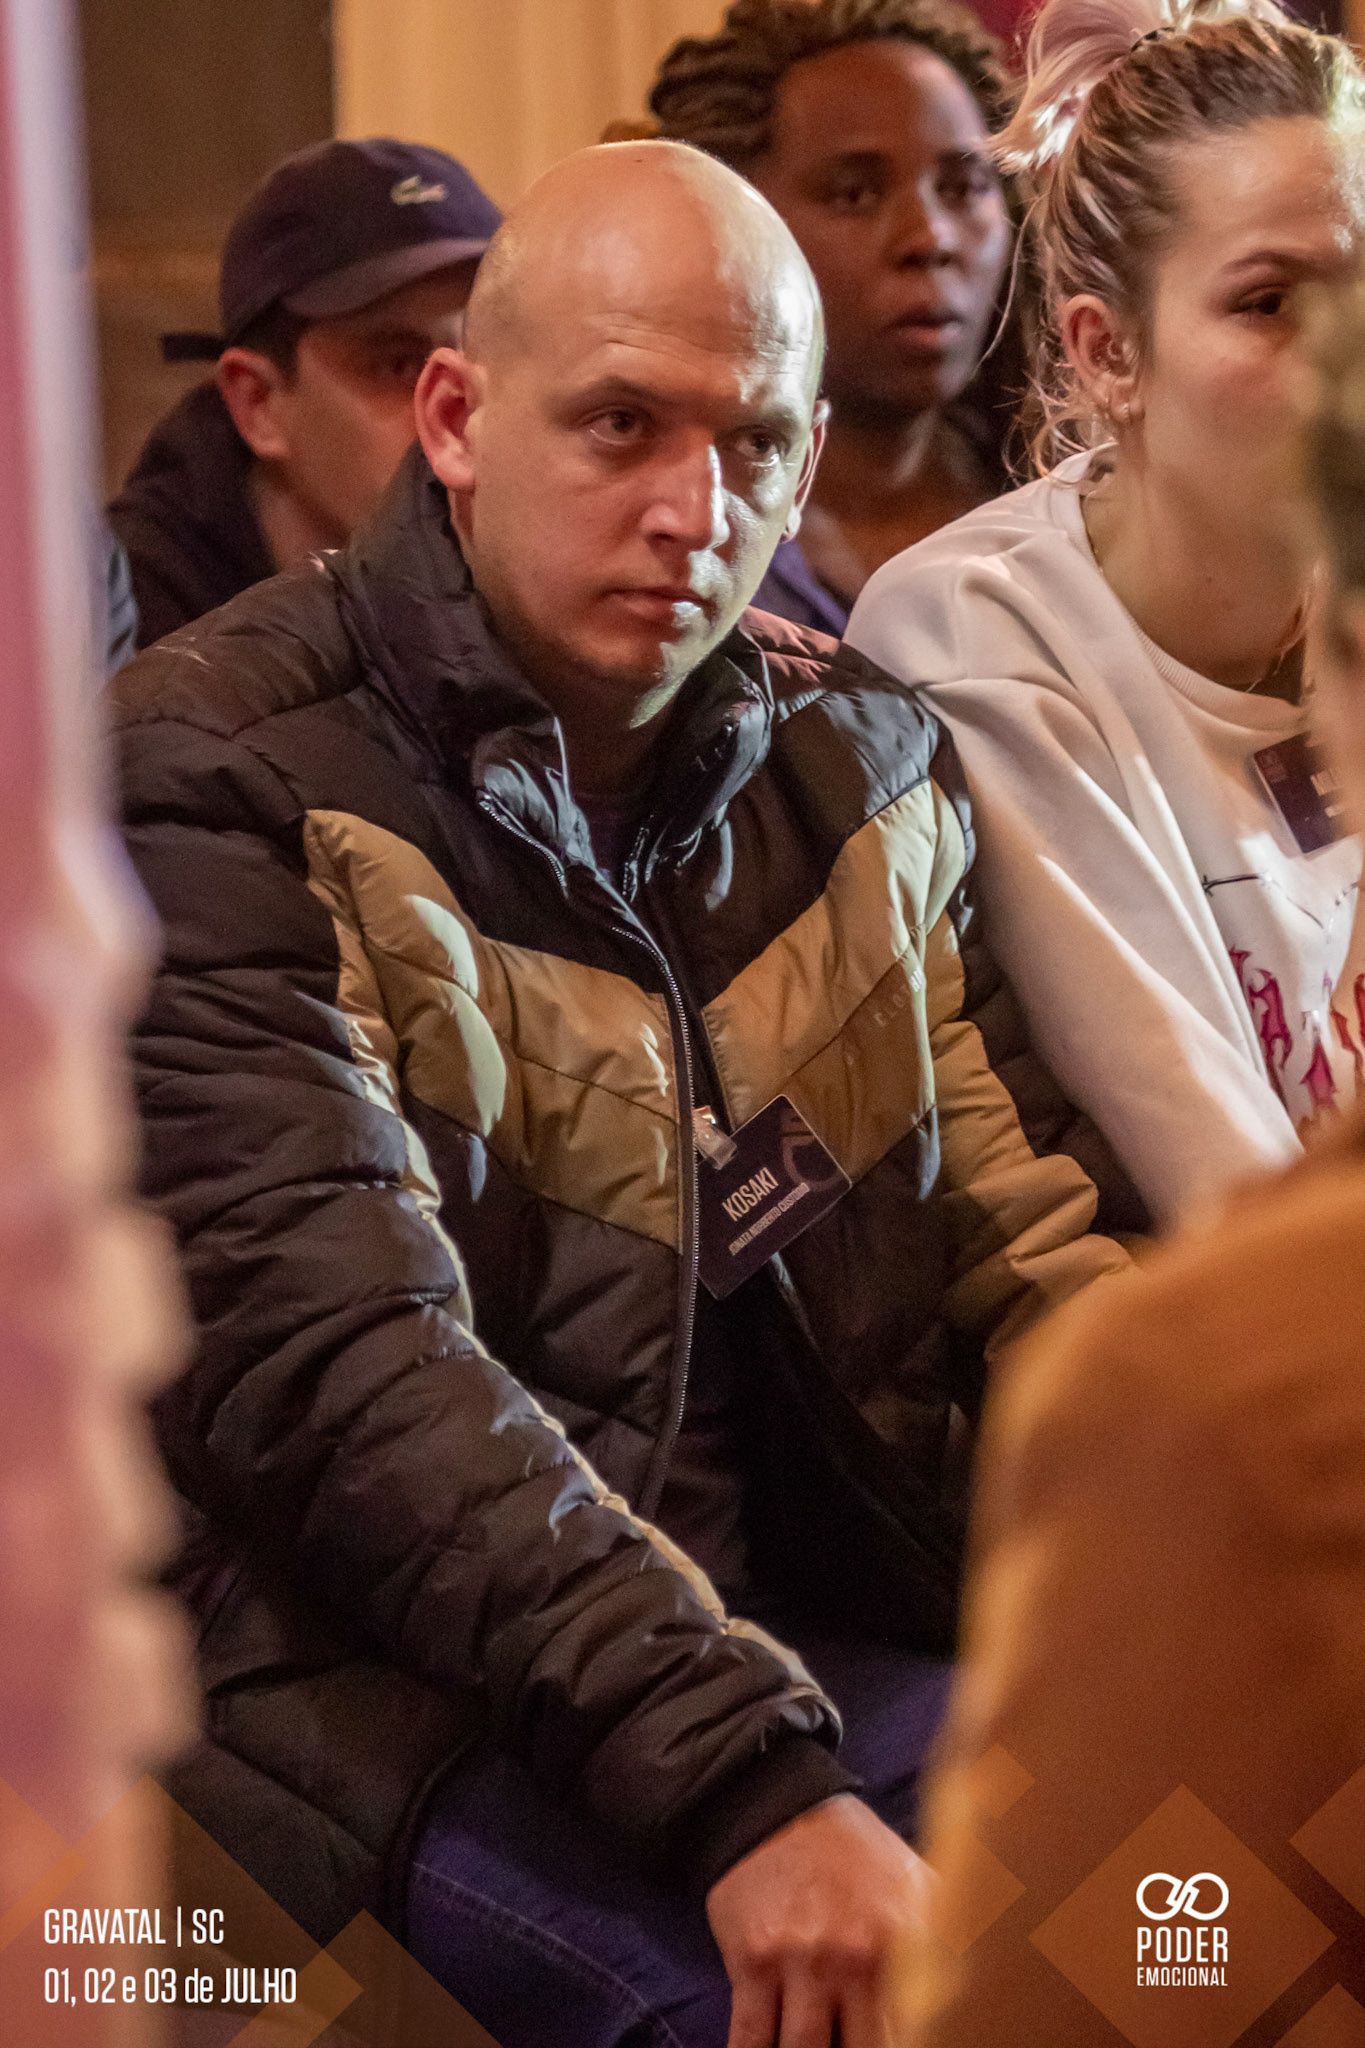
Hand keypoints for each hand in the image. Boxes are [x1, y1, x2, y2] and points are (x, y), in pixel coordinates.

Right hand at [705, 1793, 929, 2047]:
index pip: (922, 2025)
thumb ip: (952, 1928)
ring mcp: (800, 1960)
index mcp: (904, 1936)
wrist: (776, 1805)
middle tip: (858, 2041)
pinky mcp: (751, 1961)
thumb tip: (993, 1963)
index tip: (907, 2039)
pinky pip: (749, 2037)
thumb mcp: (915, 1877)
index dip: (917, 2039)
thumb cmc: (852, 1851)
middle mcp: (854, 1954)